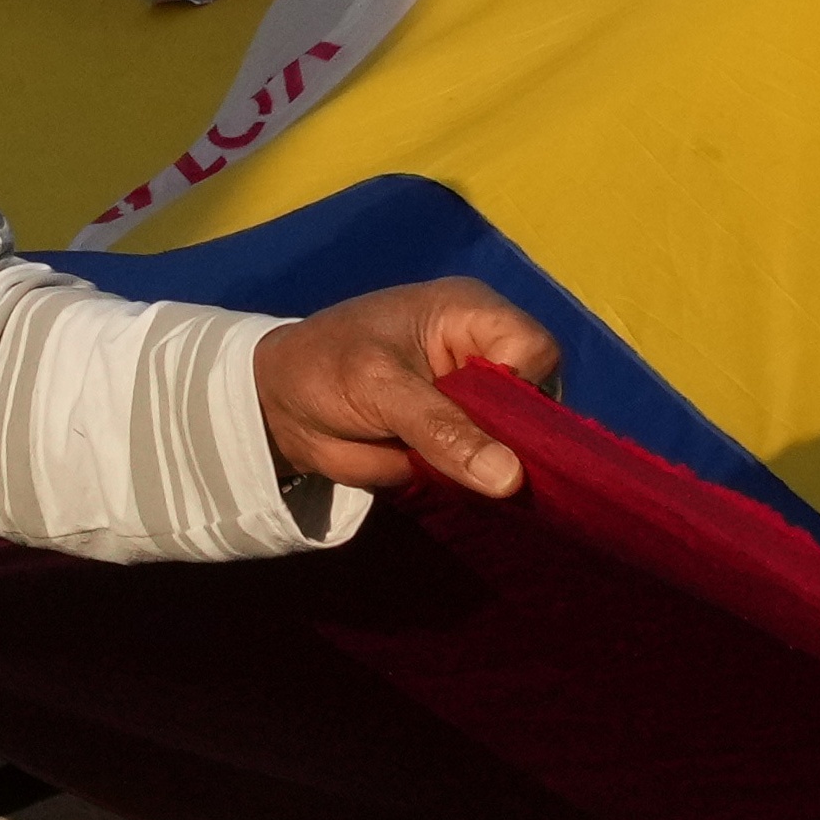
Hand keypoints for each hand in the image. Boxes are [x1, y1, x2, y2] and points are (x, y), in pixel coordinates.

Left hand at [250, 276, 557, 502]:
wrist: (279, 405)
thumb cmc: (325, 367)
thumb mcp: (380, 388)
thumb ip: (443, 429)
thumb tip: (510, 479)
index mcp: (471, 314)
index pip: (535, 349)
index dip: (525, 391)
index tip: (497, 428)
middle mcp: (485, 353)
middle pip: (540, 399)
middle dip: (525, 442)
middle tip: (499, 478)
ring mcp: (479, 402)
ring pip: (524, 441)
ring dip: (510, 471)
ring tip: (489, 494)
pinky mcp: (466, 442)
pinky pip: (497, 469)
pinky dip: (491, 488)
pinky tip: (485, 505)